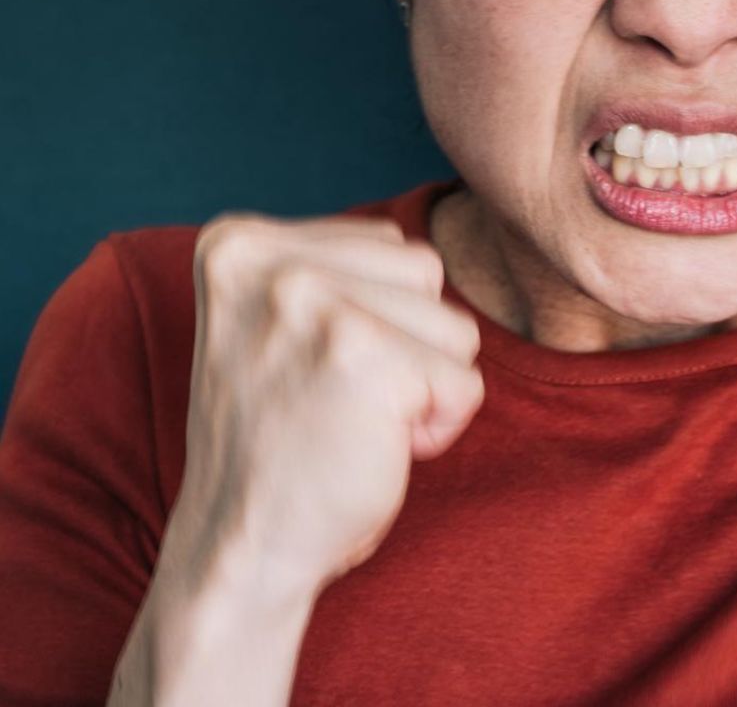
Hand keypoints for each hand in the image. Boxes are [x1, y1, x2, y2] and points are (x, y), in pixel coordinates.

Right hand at [168, 212, 485, 602]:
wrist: (237, 553)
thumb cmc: (280, 436)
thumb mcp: (281, 320)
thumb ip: (335, 265)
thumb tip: (437, 217)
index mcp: (237, 241)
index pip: (389, 244)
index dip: (377, 317)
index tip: (309, 367)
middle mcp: (268, 262)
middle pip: (426, 272)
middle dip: (408, 344)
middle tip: (334, 401)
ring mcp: (313, 307)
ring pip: (453, 323)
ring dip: (425, 383)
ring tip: (352, 421)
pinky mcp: (362, 360)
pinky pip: (466, 384)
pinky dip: (438, 427)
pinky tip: (370, 450)